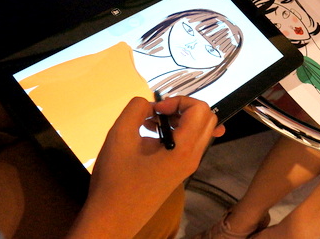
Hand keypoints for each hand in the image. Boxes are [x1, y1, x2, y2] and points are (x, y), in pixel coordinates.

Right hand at [69, 96, 223, 237]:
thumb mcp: (119, 136)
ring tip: (150, 124)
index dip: (179, 101)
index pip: (201, 110)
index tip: (155, 110)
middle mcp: (193, 156)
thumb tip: (149, 103)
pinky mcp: (181, 170)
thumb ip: (136, 109)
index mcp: (184, 149)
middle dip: (182, 108)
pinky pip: (190, 142)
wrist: (113, 218)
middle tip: (156, 114)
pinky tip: (152, 136)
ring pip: (199, 129)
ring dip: (178, 119)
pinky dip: (176, 132)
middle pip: (206, 117)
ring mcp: (189, 164)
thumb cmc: (115, 179)